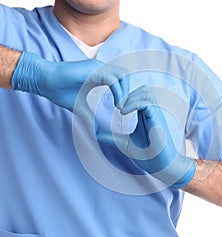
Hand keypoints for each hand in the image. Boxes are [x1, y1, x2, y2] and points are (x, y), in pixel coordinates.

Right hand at [12, 51, 128, 134]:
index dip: (124, 95)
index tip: (122, 111)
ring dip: (125, 93)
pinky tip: (116, 105)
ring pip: (123, 76)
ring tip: (121, 108)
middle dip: (128, 93)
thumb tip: (95, 134)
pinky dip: (118, 92)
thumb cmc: (59, 90)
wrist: (44, 81)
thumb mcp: (80, 108)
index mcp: (100, 76)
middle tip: (124, 110)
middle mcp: (101, 69)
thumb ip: (89, 118)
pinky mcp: (94, 70)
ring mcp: (98, 68)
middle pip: (125, 76)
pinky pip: (113, 80)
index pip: (120, 81)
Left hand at [97, 86, 195, 188]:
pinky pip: (147, 103)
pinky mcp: (157, 118)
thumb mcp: (123, 143)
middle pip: (142, 89)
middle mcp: (151, 111)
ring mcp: (155, 114)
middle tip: (115, 103)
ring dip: (130, 96)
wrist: (160, 165)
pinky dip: (134, 104)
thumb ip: (110, 137)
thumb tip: (94, 134)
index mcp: (145, 114)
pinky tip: (123, 112)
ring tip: (119, 108)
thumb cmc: (146, 155)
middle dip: (127, 92)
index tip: (112, 103)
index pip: (137, 95)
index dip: (125, 95)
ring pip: (145, 92)